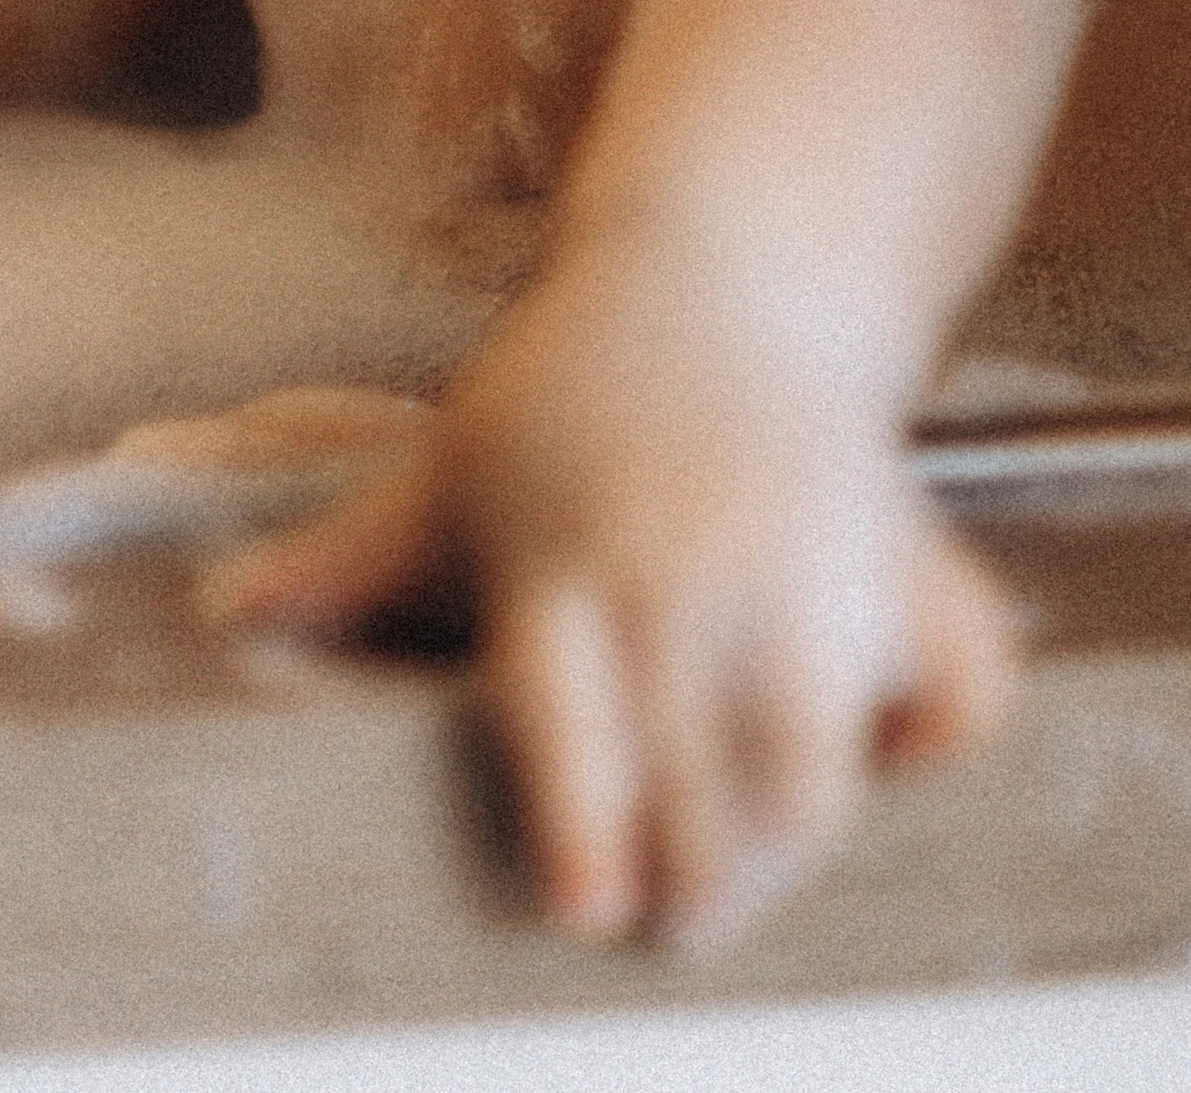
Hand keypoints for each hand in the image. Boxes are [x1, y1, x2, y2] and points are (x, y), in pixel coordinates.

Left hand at [207, 250, 1017, 948]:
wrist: (728, 267)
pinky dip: (932, 736)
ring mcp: (803, 565)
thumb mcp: (455, 467)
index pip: (572, 720)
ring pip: (815, 762)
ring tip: (753, 874)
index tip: (588, 908)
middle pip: (703, 780)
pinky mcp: (905, 555)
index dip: (584, 822)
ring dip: (788, 839)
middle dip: (695, 882)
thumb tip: (235, 618)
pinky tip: (886, 757)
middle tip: (675, 923)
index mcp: (563, 562)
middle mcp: (685, 568)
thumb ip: (355, 561)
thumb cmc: (572, 385)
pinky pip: (955, 689)